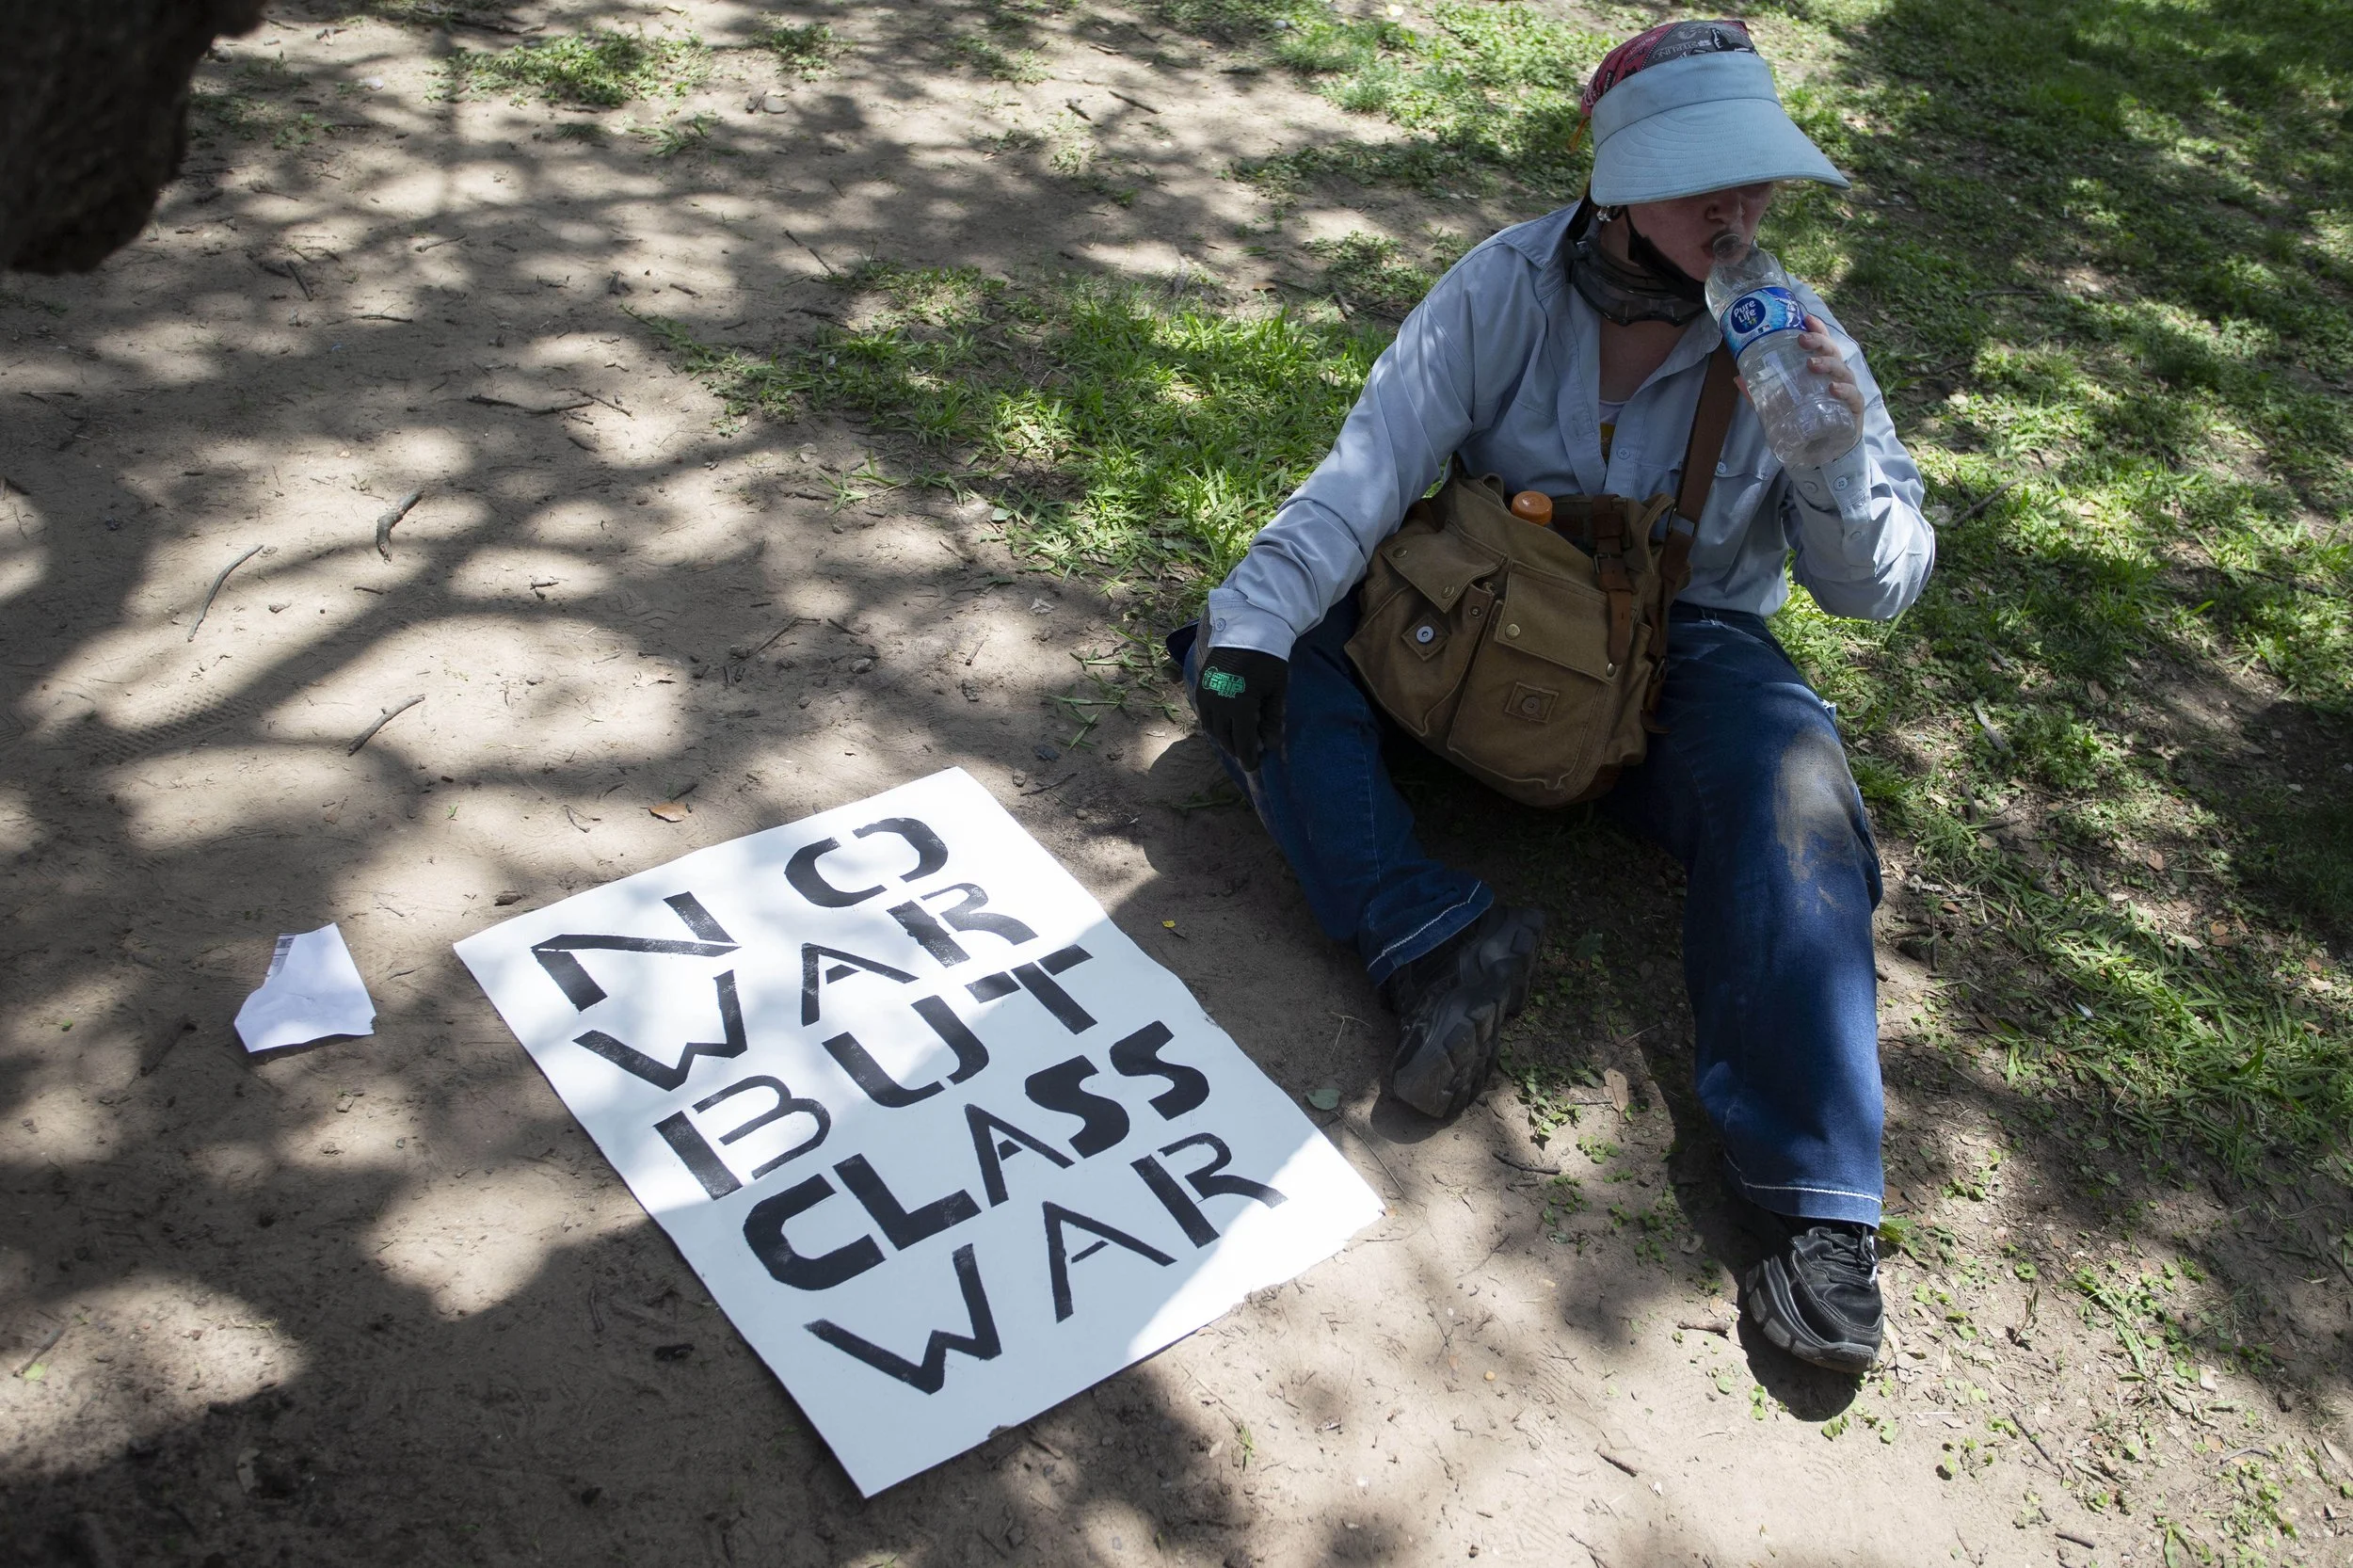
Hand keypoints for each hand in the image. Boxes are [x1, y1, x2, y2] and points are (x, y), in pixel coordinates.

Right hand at [1192, 646, 1288, 771]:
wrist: (1247, 629)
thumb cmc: (1268, 660)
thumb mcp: (1276, 691)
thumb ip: (1272, 720)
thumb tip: (1271, 746)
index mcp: (1239, 706)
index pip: (1243, 743)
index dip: (1249, 758)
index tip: (1255, 766)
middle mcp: (1218, 704)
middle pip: (1226, 739)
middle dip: (1239, 749)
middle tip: (1253, 750)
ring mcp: (1206, 695)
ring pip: (1212, 729)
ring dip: (1225, 737)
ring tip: (1240, 737)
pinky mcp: (1200, 687)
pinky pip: (1204, 715)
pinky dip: (1215, 724)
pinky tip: (1227, 723)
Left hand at [1734, 313, 1864, 420]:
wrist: (1824, 452)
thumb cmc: (1806, 420)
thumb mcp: (1780, 406)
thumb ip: (1761, 393)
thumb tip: (1737, 378)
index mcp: (1822, 370)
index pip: (1822, 344)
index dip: (1817, 329)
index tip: (1805, 318)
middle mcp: (1836, 376)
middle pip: (1833, 352)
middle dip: (1819, 342)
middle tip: (1802, 340)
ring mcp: (1847, 392)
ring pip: (1843, 371)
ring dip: (1828, 364)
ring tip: (1811, 364)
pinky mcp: (1853, 411)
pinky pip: (1853, 397)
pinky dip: (1845, 391)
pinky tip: (1833, 389)